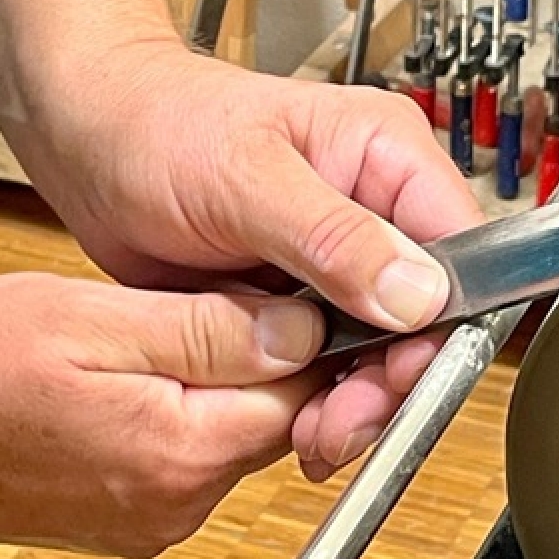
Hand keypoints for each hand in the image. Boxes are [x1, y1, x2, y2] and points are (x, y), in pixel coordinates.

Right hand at [0, 271, 330, 557]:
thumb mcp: (93, 320)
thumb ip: (208, 330)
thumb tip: (305, 332)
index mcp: (181, 450)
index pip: (304, 395)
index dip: (307, 338)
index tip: (288, 296)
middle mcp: (181, 500)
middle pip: (274, 417)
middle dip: (260, 358)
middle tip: (209, 306)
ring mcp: (159, 517)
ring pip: (236, 433)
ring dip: (220, 383)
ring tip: (161, 339)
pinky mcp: (138, 518)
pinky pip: (196, 456)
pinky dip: (187, 413)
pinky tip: (145, 380)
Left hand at [20, 40, 483, 480]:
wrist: (97, 142)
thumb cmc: (160, 125)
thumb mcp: (245, 177)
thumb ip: (332, 235)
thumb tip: (417, 294)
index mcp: (386, 158)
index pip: (461, 250)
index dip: (446, 322)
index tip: (402, 374)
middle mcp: (375, 211)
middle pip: (429, 316)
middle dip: (393, 377)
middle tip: (344, 421)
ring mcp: (341, 260)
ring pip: (385, 349)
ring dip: (357, 399)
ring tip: (314, 432)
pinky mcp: (304, 298)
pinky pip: (334, 360)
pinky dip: (321, 399)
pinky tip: (298, 421)